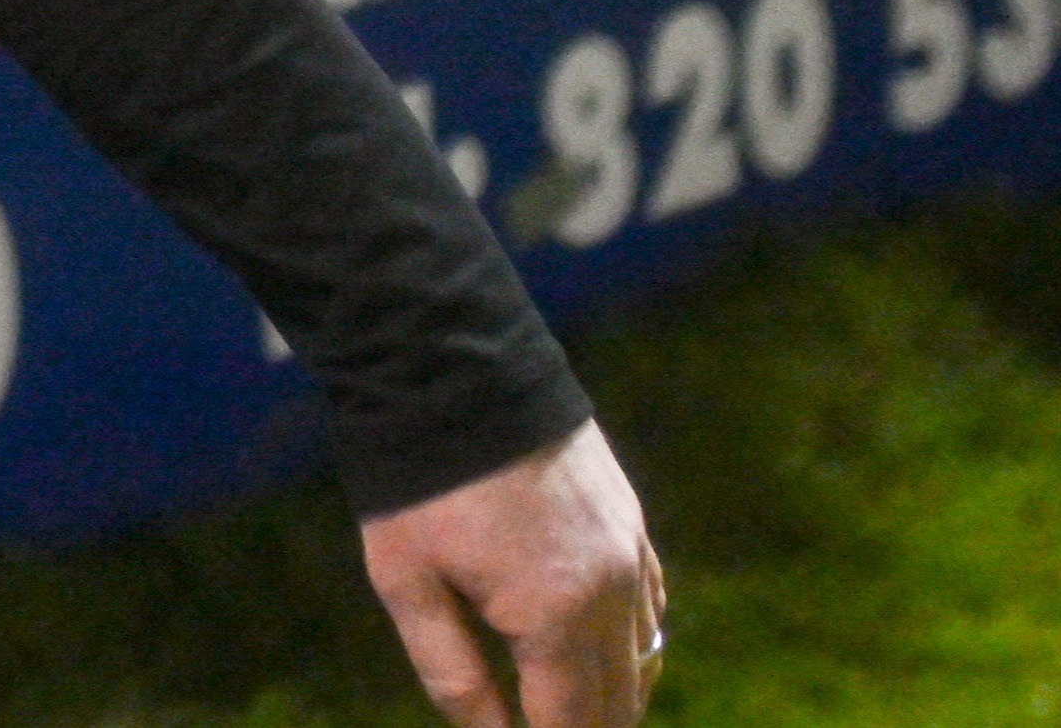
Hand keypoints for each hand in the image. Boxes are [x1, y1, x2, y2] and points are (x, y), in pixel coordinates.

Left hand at [361, 420, 660, 727]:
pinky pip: (652, 611)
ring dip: (612, 702)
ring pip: (643, 662)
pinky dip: (633, 650)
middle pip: (615, 705)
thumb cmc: (416, 481)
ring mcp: (631, 554)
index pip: (570, 726)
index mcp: (556, 615)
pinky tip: (600, 665)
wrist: (449, 368)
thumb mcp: (408, 582)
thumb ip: (453, 673)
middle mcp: (612, 592)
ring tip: (567, 717)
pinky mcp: (631, 523)